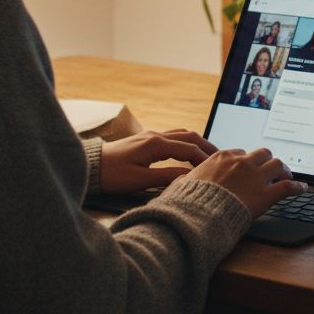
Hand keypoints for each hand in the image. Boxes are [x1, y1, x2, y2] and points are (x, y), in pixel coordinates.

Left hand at [98, 129, 216, 193]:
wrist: (90, 167)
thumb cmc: (112, 176)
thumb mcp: (139, 180)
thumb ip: (166, 177)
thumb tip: (190, 176)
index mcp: (156, 144)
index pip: (189, 148)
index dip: (206, 158)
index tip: (219, 168)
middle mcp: (155, 135)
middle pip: (189, 136)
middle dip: (207, 146)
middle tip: (223, 157)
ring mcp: (150, 136)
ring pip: (182, 134)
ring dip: (197, 142)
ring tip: (210, 155)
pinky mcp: (145, 140)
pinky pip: (173, 137)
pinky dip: (186, 143)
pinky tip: (189, 153)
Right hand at [178, 147, 306, 218]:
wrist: (200, 214)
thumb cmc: (189, 201)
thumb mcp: (181, 184)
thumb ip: (184, 179)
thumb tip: (178, 180)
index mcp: (221, 157)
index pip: (240, 153)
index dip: (245, 161)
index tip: (248, 167)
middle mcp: (241, 162)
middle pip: (262, 154)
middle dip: (267, 160)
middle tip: (271, 169)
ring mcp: (255, 177)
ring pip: (278, 165)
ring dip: (284, 170)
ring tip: (287, 175)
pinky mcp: (266, 194)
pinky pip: (287, 186)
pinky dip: (297, 186)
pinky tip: (302, 188)